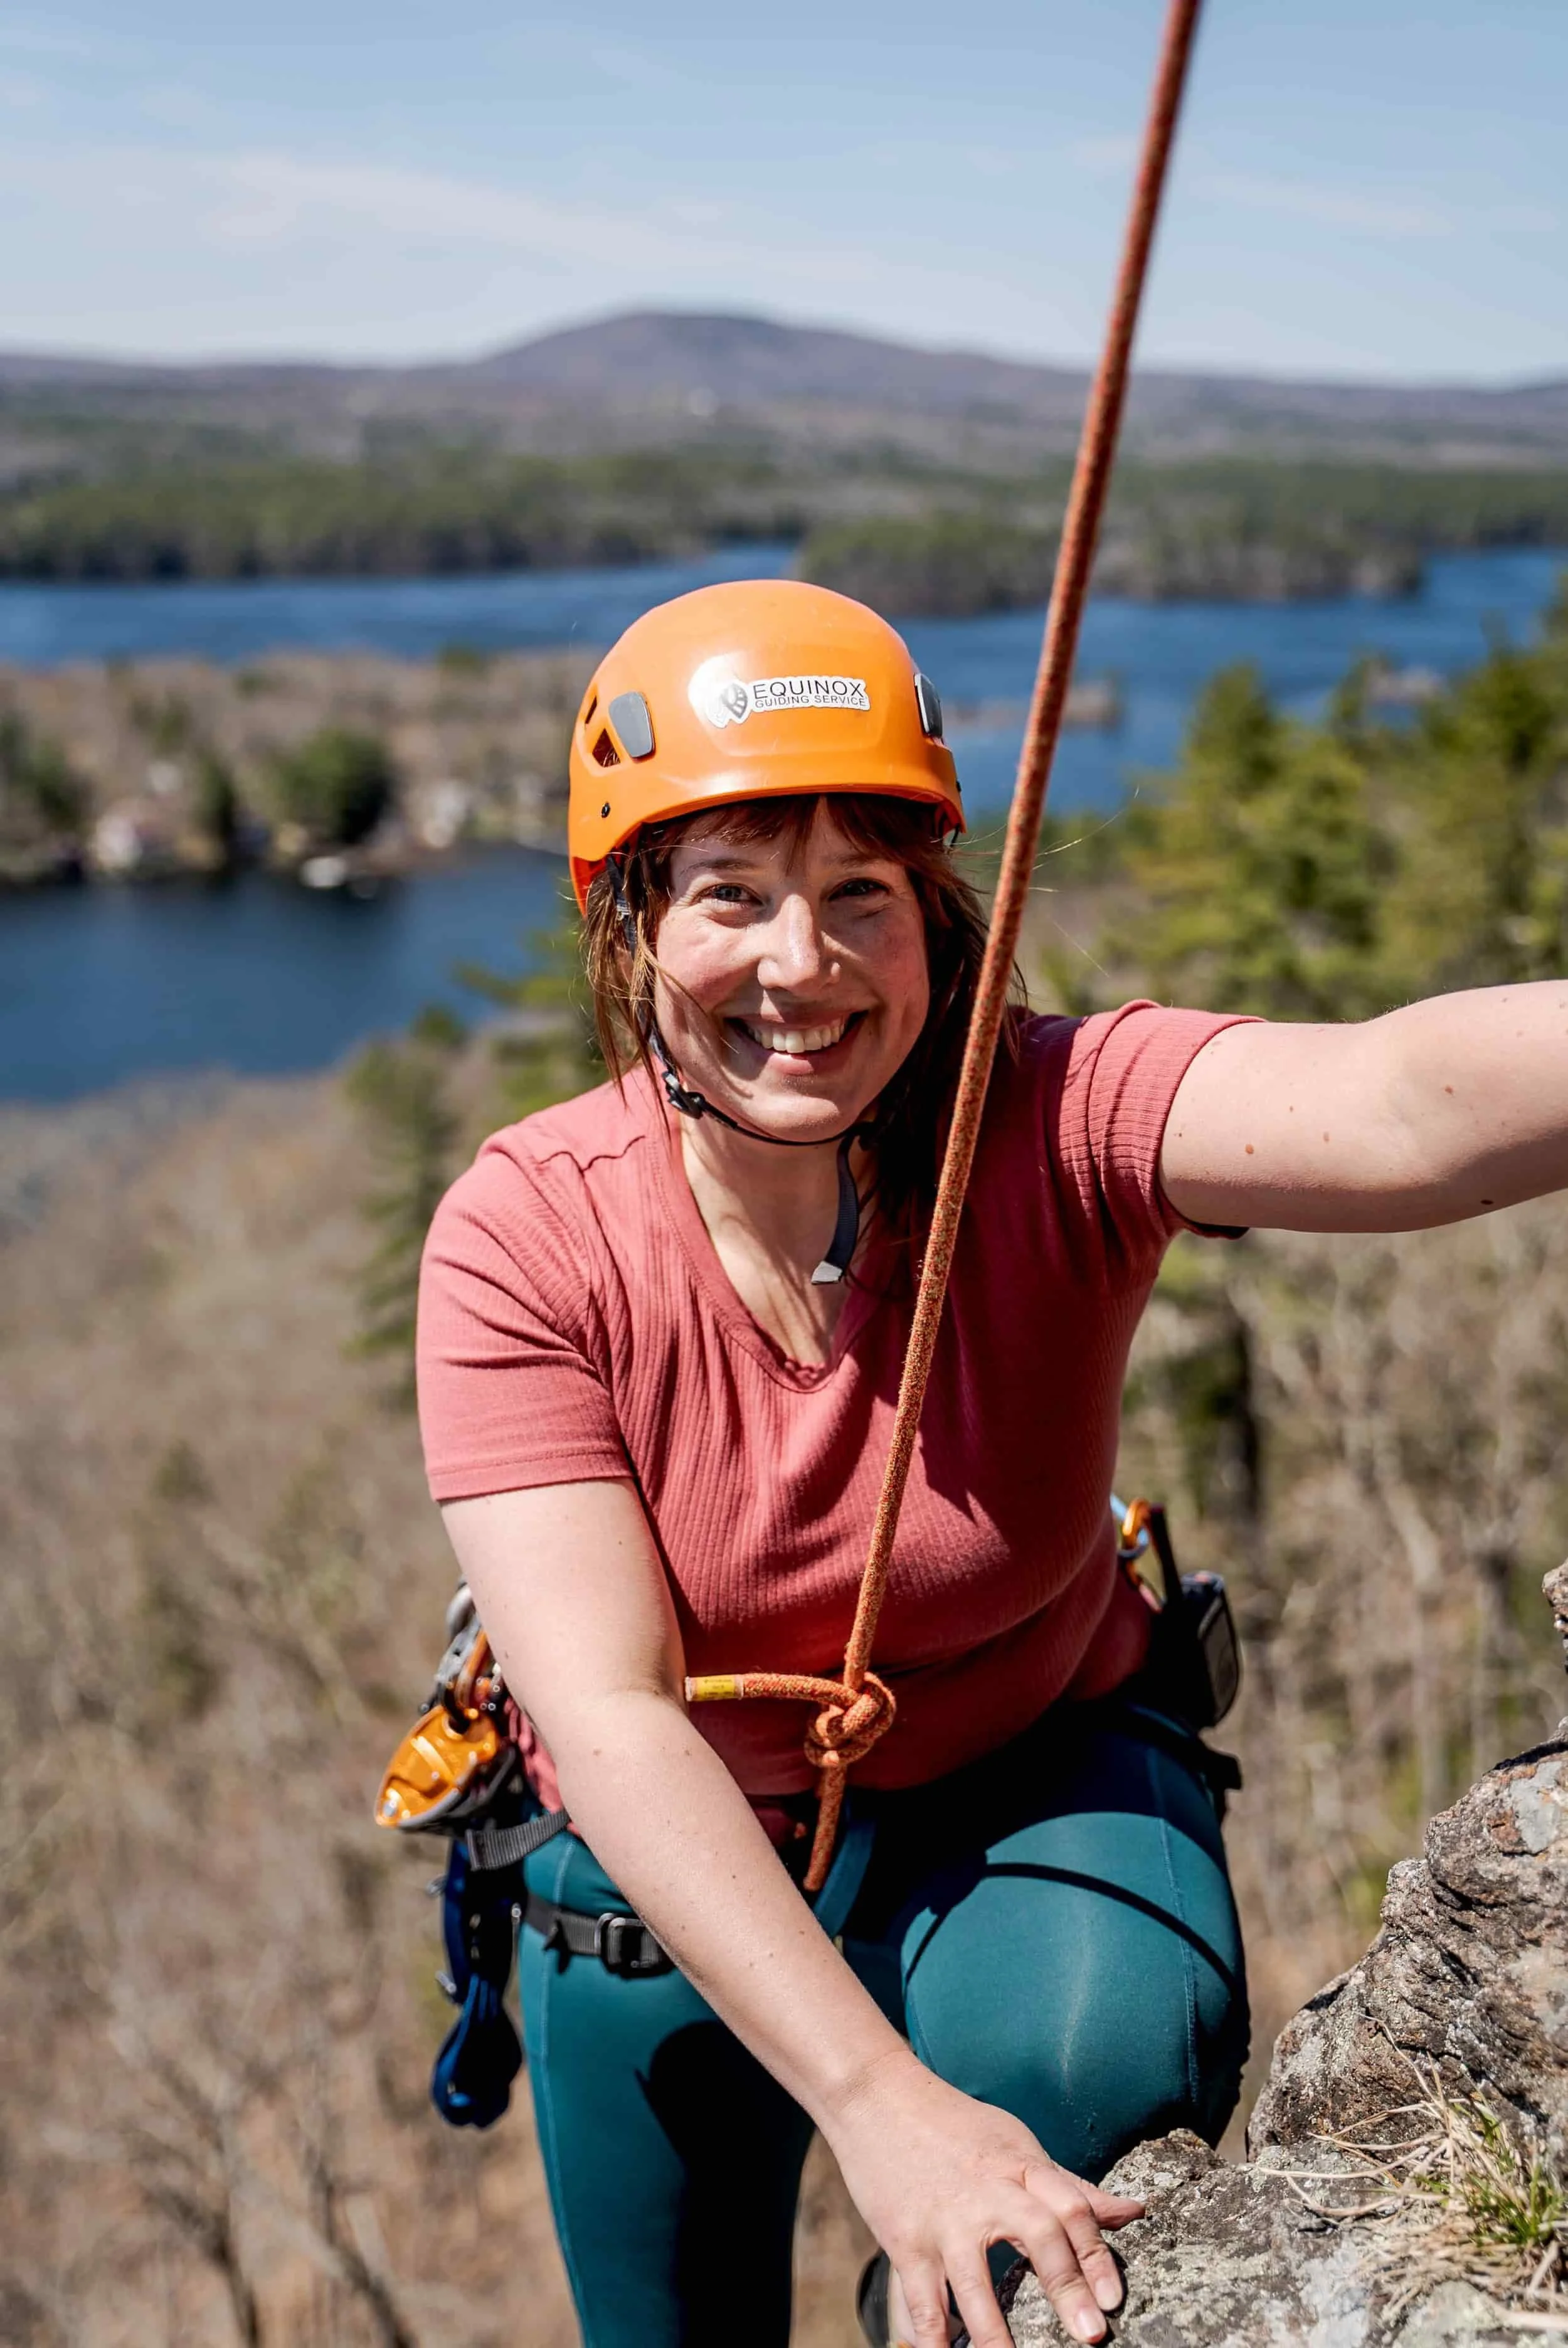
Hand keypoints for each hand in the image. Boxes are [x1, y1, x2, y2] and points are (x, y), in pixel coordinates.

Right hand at [825, 2049, 1143, 2347]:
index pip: (1070, 2206)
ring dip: (995, 2333)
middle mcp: (985, 2192)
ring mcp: (942, 2220)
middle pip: (1037, 2235)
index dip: (1096, 2253)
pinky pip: (921, 2299)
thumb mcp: (1017, 2144)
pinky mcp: (904, 2240)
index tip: (1115, 2298)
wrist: (877, 2095)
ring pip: (974, 2282)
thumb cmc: (955, 2125)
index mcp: (1019, 2166)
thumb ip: (1070, 2186)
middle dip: (1065, 2287)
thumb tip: (1133, 2212)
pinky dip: (932, 2339)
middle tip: (1091, 2335)